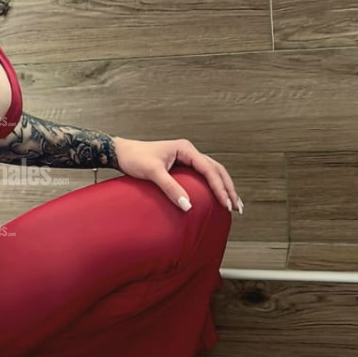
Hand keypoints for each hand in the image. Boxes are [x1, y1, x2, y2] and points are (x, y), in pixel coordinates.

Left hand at [112, 136, 241, 213]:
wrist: (121, 153)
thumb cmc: (135, 158)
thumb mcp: (152, 173)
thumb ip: (170, 188)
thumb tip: (188, 206)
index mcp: (185, 149)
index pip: (209, 169)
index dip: (220, 187)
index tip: (226, 203)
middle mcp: (189, 152)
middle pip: (216, 170)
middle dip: (228, 188)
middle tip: (236, 207)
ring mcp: (186, 158)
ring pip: (212, 172)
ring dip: (223, 187)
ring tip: (233, 204)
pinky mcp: (181, 166)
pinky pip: (202, 176)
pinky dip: (212, 186)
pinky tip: (216, 197)